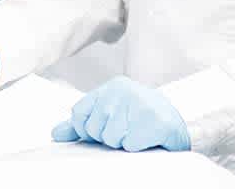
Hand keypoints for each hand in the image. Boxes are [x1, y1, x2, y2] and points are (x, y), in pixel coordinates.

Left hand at [52, 77, 190, 150]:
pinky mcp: (155, 121)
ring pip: (111, 139)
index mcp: (111, 87)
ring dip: (123, 143)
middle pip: (94, 129)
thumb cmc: (141, 121)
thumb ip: (83, 123)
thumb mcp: (111, 116)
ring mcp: (140, 103)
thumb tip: (56, 133)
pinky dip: (137, 147)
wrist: (179, 126)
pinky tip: (147, 139)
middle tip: (127, 131)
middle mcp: (123, 90)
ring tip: (137, 134)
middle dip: (108, 138)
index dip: (85, 130)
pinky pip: (130, 145)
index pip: (78, 113)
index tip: (101, 131)